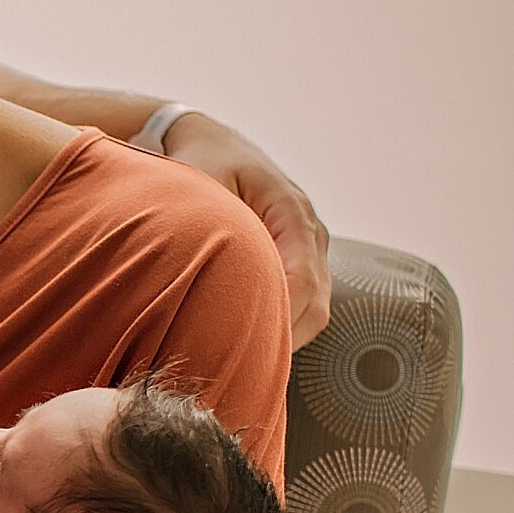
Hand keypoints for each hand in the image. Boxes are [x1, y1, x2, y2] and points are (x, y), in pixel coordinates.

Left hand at [158, 114, 330, 346]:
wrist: (212, 144)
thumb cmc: (199, 164)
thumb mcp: (197, 185)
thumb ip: (205, 225)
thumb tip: (197, 272)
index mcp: (290, 209)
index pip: (300, 278)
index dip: (277, 318)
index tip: (241, 346)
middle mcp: (310, 230)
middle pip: (316, 303)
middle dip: (280, 338)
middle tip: (236, 368)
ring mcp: (310, 246)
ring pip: (314, 308)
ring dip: (283, 336)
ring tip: (240, 362)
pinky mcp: (300, 258)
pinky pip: (303, 302)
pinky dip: (282, 326)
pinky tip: (247, 341)